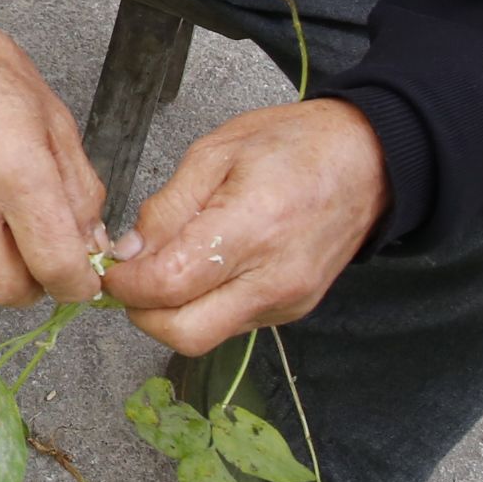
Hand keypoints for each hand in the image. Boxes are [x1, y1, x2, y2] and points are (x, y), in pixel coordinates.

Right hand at [0, 0, 116, 308]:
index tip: (84, 278)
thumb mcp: (53, 117)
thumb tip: (89, 244)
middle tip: (44, 257)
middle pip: (6, 292)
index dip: (79, 284)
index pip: (55, 266)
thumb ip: (79, 189)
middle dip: (34, 286)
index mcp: (14, 169)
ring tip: (4, 224)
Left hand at [104, 98, 385, 353]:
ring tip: (169, 268)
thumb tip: (130, 252)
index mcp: (251, 228)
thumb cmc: (294, 145)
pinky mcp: (294, 310)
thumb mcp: (214, 153)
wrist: (368, 160)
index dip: (127, 283)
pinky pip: (232, 325)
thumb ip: (167, 209)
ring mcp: (287, 301)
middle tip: (132, 279)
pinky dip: (204, 307)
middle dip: (143, 313)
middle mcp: (273, 278)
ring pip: (207, 336)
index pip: (168, 285)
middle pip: (184, 334)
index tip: (114, 267)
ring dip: (173, 313)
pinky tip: (204, 271)